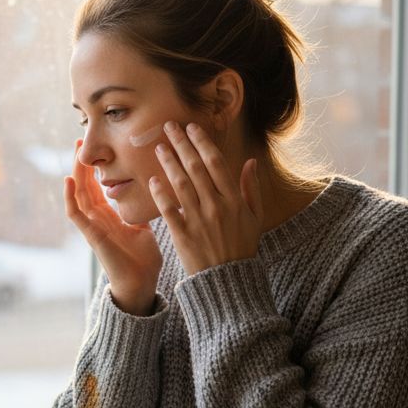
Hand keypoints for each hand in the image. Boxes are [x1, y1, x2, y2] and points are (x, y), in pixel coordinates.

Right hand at [63, 140, 163, 314]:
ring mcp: (92, 227)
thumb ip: (140, 212)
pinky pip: (75, 214)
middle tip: (80, 141)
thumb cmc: (143, 260)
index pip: (96, 187)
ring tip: (75, 153)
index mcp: (109, 216)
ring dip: (75, 174)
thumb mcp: (143, 228)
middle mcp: (97, 219)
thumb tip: (151, 194)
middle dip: (82, 164)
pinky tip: (68, 180)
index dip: (94, 168)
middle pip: (84, 186)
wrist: (141, 283)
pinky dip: (69, 197)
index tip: (95, 149)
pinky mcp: (91, 235)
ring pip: (77, 195)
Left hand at [149, 121, 263, 275]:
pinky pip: (169, 210)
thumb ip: (251, 188)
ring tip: (159, 147)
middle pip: (196, 168)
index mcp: (234, 200)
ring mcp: (199, 221)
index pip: (216, 163)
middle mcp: (216, 206)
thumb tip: (251, 162)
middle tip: (169, 127)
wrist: (229, 281)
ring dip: (168, 163)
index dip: (202, 143)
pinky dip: (161, 194)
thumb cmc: (242, 247)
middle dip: (182, 144)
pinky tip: (153, 179)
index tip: (191, 128)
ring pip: (181, 184)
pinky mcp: (183, 235)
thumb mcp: (254, 217)